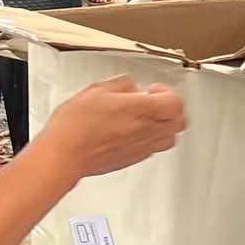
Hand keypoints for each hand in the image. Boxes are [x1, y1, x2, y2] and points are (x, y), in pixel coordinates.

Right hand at [37, 76, 186, 177]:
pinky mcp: (132, 160)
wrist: (65, 154)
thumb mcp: (98, 90)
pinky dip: (149, 139)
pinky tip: (132, 132)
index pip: (176, 102)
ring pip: (169, 139)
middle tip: (155, 102)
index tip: (154, 89)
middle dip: (171, 110)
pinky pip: (152, 149)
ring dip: (163, 126)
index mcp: (143, 110)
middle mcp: (147, 131)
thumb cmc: (77, 125)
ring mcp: (141, 148)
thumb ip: (122, 85)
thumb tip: (130, 86)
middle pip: (179, 122)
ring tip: (147, 118)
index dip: (168, 92)